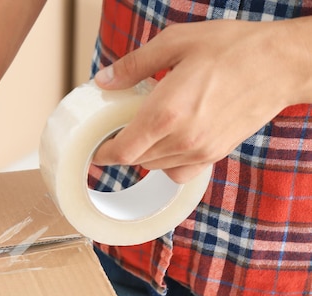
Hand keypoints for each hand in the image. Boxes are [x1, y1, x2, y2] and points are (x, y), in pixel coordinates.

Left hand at [92, 17, 311, 182]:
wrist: (281, 63)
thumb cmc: (233, 49)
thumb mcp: (176, 42)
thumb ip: (134, 65)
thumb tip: (105, 81)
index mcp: (166, 112)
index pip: (122, 151)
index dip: (102, 154)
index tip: (95, 149)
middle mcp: (182, 138)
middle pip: (136, 161)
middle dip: (121, 149)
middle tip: (119, 129)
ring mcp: (201, 151)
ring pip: (155, 167)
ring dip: (144, 153)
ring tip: (147, 128)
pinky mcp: (216, 154)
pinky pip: (180, 172)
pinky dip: (167, 163)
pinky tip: (170, 142)